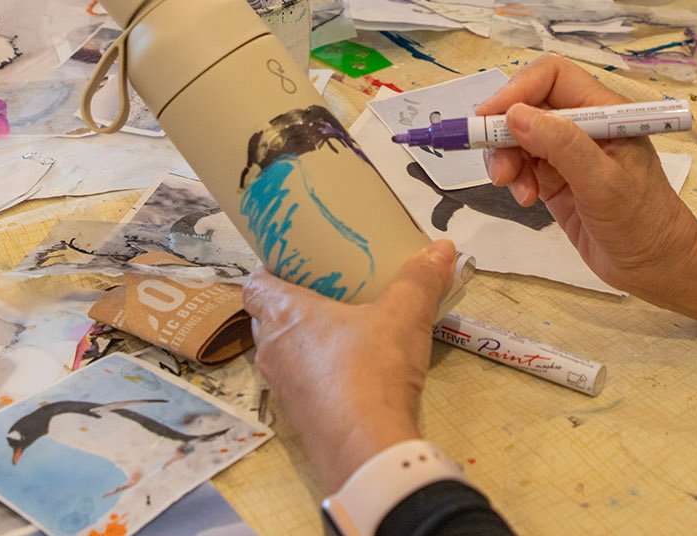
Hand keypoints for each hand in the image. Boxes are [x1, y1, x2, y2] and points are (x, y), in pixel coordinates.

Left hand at [242, 240, 457, 488]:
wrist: (367, 449)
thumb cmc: (373, 369)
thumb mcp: (404, 315)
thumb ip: (420, 279)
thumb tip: (443, 247)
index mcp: (284, 314)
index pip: (254, 285)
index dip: (268, 270)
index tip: (294, 264)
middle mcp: (272, 350)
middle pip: (265, 318)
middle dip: (289, 304)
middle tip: (326, 292)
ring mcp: (282, 388)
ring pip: (282, 353)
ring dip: (303, 342)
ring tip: (339, 330)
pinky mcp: (298, 418)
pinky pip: (299, 384)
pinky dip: (316, 374)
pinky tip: (350, 371)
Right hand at [478, 56, 696, 303]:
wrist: (655, 267)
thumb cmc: (642, 222)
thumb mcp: (604, 184)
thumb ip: (562, 146)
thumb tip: (515, 115)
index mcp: (604, 110)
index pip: (551, 76)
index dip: (517, 90)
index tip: (489, 119)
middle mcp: (583, 123)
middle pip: (528, 104)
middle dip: (504, 130)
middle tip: (497, 166)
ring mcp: (569, 152)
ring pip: (519, 135)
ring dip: (505, 157)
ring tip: (512, 188)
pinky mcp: (557, 178)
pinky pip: (522, 163)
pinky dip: (514, 178)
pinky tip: (526, 199)